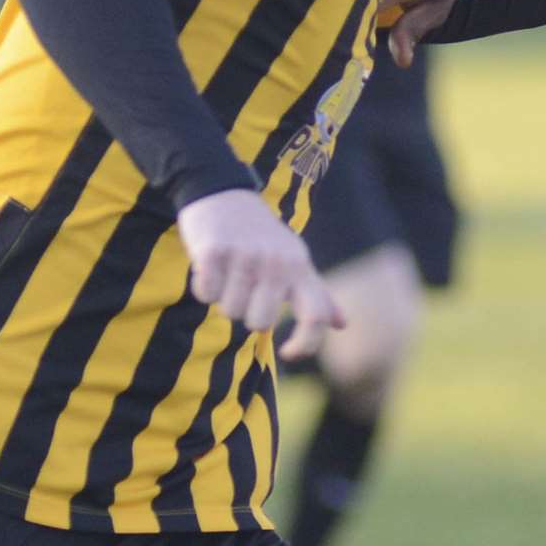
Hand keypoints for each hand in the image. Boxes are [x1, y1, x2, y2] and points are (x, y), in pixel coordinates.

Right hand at [177, 188, 344, 359]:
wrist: (222, 192)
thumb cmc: (261, 235)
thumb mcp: (295, 259)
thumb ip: (317, 294)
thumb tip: (342, 324)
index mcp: (299, 267)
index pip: (316, 317)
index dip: (306, 344)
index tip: (288, 353)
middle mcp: (276, 262)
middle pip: (259, 322)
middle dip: (247, 312)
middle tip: (244, 287)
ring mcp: (245, 256)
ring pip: (230, 311)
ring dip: (223, 297)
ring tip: (228, 270)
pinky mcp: (214, 251)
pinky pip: (205, 294)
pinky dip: (203, 285)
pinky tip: (210, 265)